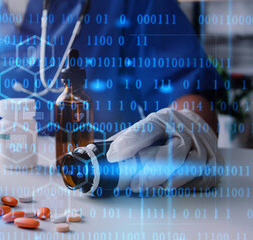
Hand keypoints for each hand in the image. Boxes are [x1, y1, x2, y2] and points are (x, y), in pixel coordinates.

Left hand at [106, 108, 221, 191]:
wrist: (197, 126)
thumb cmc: (165, 129)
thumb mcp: (146, 126)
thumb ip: (126, 139)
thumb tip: (99, 154)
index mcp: (164, 119)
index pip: (147, 130)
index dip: (130, 143)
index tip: (114, 157)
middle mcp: (187, 131)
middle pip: (169, 157)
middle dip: (147, 174)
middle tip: (132, 184)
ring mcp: (204, 148)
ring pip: (183, 172)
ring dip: (162, 183)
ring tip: (148, 185)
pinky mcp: (213, 165)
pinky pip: (194, 182)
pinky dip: (179, 186)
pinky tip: (168, 183)